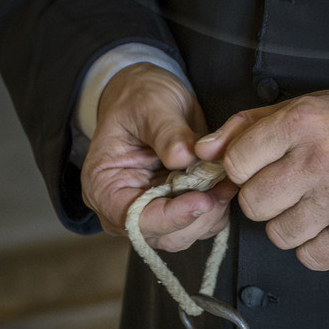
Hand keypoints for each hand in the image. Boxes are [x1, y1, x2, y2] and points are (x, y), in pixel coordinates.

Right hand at [80, 66, 235, 251]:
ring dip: (209, 215)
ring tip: (226, 183)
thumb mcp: (150, 106)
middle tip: (223, 189)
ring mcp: (150, 209)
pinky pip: (197, 222)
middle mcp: (123, 206)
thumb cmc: (138, 98)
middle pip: (160, 234)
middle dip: (196, 218)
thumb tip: (184, 156)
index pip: (132, 219)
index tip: (202, 201)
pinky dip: (215, 208)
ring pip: (183, 234)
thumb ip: (167, 132)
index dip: (170, 217)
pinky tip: (224, 184)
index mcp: (103, 186)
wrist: (148, 94)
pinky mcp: (173, 206)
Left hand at [197, 89, 328, 271]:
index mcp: (304, 122)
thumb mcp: (309, 105)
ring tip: (314, 204)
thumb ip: (250, 125)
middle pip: (253, 203)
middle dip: (265, 198)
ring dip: (290, 224)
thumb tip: (203, 150)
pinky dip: (315, 247)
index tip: (261, 166)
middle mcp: (320, 160)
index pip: (236, 162)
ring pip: (278, 234)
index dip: (244, 167)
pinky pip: (310, 257)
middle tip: (290, 186)